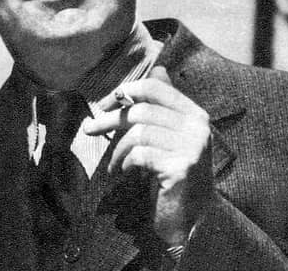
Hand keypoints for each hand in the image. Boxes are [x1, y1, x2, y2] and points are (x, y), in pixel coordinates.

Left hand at [82, 66, 212, 244]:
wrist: (189, 220)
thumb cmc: (174, 175)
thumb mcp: (172, 135)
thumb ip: (165, 105)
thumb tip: (160, 66)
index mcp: (195, 115)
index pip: (157, 87)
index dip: (126, 91)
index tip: (105, 104)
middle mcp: (198, 128)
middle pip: (142, 110)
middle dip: (111, 120)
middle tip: (89, 129)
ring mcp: (192, 148)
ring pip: (138, 133)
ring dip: (118, 149)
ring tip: (115, 163)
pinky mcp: (181, 168)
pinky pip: (140, 154)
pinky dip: (125, 163)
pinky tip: (125, 173)